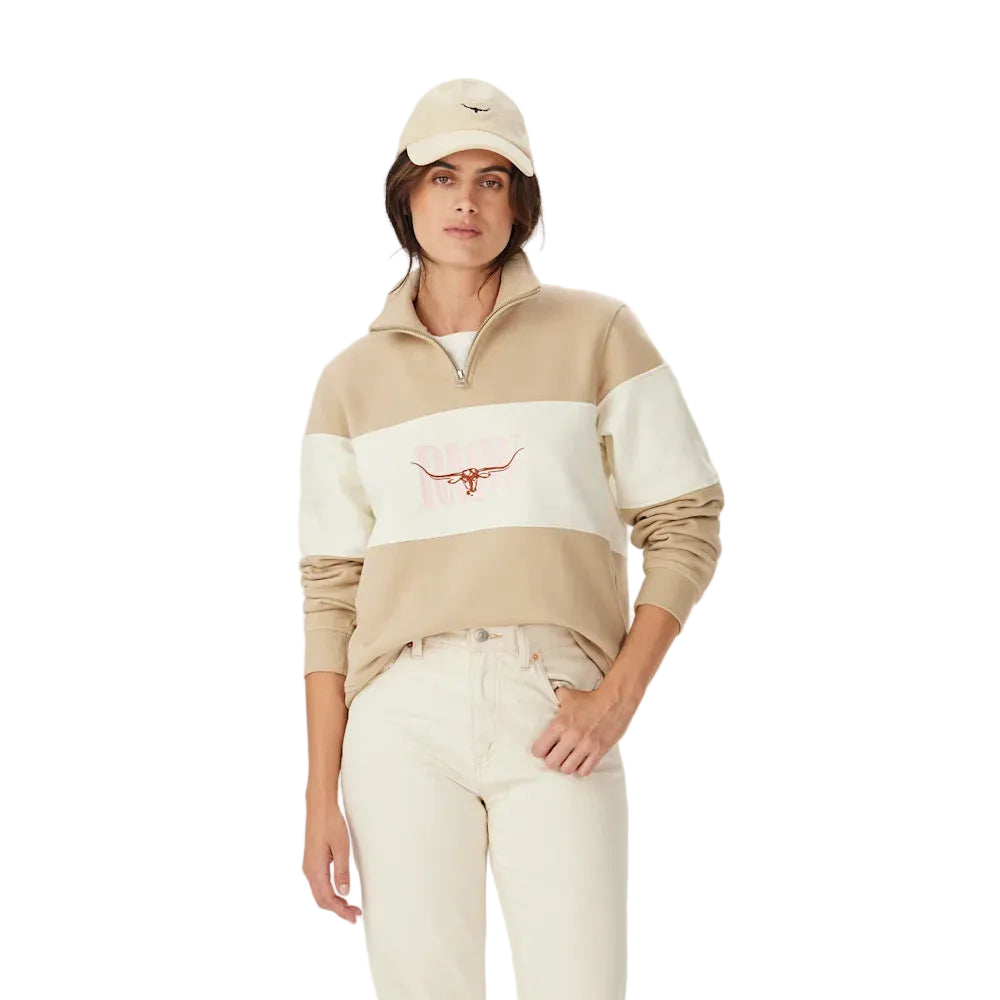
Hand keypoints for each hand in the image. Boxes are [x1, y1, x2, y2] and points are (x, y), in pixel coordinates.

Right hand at [303, 794, 362, 922]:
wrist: (319, 806)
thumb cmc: (331, 823)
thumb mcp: (341, 847)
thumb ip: (342, 872)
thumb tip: (344, 893)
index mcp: (315, 869)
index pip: (327, 899)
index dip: (340, 911)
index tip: (353, 917)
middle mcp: (309, 871)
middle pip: (321, 900)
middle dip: (338, 910)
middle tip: (355, 915)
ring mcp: (308, 866)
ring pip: (319, 893)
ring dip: (334, 902)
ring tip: (350, 906)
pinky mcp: (311, 861)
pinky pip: (319, 884)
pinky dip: (329, 893)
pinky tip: (339, 893)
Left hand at [530, 684, 634, 776]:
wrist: (614, 701)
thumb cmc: (590, 698)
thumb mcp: (568, 695)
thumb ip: (555, 698)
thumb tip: (548, 696)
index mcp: (560, 724)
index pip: (539, 749)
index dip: (539, 750)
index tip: (543, 749)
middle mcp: (571, 737)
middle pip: (551, 763)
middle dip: (551, 760)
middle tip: (555, 755)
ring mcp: (585, 746)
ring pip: (567, 769)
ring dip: (566, 765)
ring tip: (567, 759)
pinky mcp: (598, 752)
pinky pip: (584, 771)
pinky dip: (580, 769)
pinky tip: (580, 762)